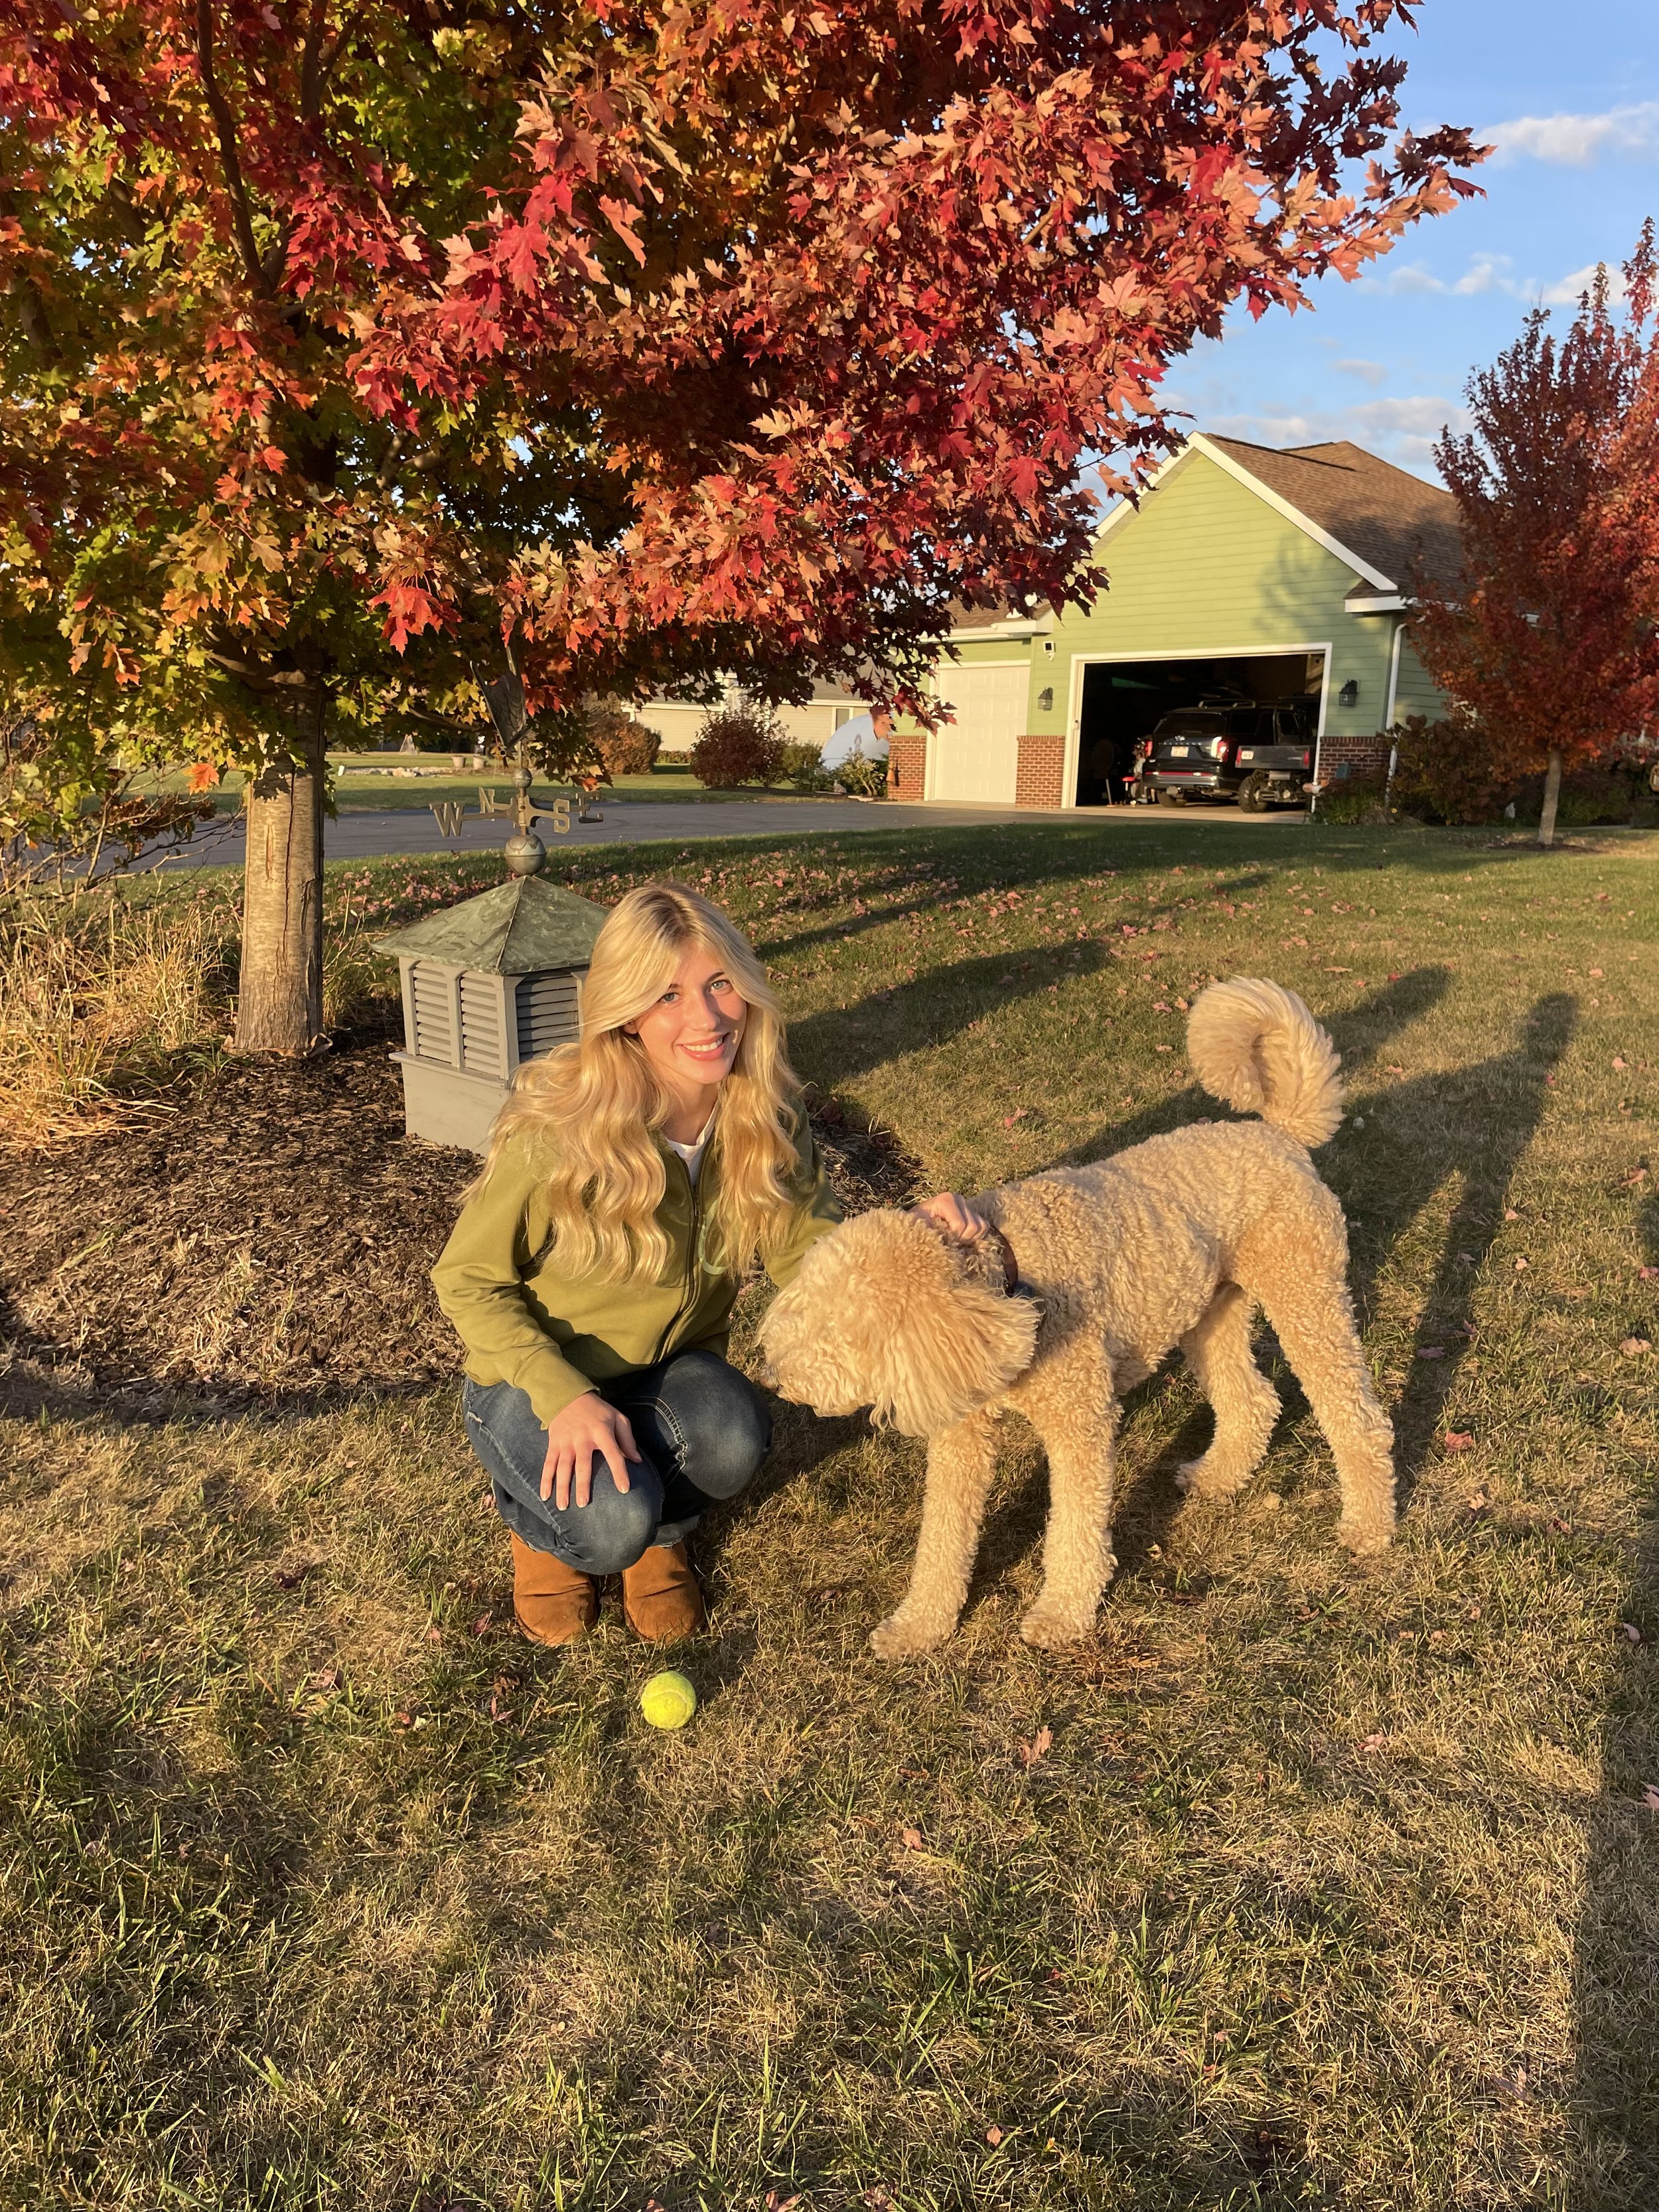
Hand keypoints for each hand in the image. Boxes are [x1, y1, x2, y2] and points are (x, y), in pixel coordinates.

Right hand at [541, 1393, 640, 1509]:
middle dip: (583, 1485)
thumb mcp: (617, 1418)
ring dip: (562, 1487)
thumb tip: (637, 1461)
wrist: (568, 1395)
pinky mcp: (553, 1444)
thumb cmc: (598, 1411)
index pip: (613, 1453)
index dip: (619, 1471)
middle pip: (582, 1464)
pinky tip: (545, 1496)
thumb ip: (627, 1440)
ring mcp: (566, 1442)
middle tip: (583, 1504)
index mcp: (602, 1432)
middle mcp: (582, 1438)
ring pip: (563, 1467)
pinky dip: (546, 1480)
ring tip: (563, 1506)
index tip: (624, 1489)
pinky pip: (548, 1464)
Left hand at [912, 1190, 987, 1242]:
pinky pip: (984, 1226)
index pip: (960, 1225)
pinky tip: (962, 1237)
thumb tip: (949, 1241)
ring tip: (955, 1239)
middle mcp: (959, 1199)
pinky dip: (975, 1235)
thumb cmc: (916, 1225)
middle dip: (961, 1238)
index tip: (942, 1240)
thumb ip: (933, 1232)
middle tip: (949, 1241)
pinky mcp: (973, 1212)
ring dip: (968, 1237)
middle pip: (972, 1226)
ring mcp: (967, 1205)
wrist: (917, 1223)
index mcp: (946, 1199)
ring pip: (980, 1226)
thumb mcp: (919, 1228)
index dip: (953, 1237)